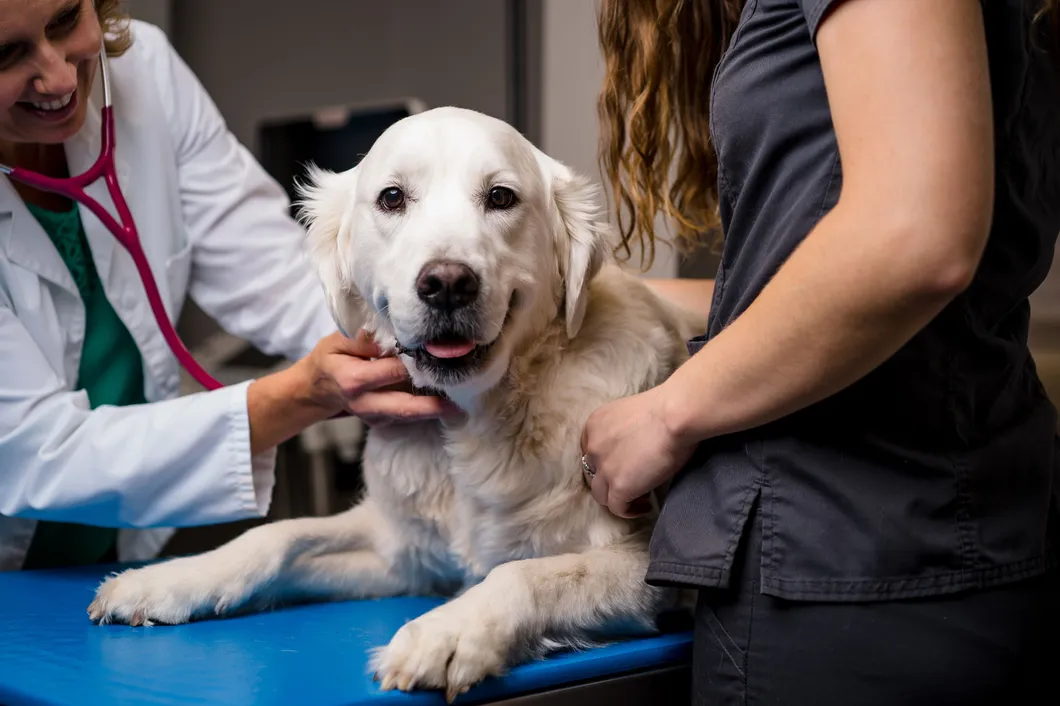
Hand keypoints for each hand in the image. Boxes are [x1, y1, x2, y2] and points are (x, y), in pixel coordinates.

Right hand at [299, 330, 459, 425]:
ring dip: (436, 409)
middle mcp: (365, 403)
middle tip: (461, 395)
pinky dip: (427, 409)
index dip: (415, 363)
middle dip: (434, 403)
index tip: (439, 354)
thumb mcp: (337, 342)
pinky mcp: (382, 423)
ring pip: (410, 415)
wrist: (318, 390)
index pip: (391, 371)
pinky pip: (408, 417)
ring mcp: (375, 417)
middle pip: (405, 405)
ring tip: (462, 401)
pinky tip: (447, 401)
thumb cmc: (332, 358)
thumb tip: (388, 331)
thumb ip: (362, 338)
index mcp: (354, 380)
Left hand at [580, 384, 697, 518]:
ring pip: (601, 494)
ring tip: (640, 498)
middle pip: (593, 473)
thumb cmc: (667, 409)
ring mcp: (604, 468)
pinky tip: (645, 506)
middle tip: (632, 482)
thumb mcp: (632, 415)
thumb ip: (624, 432)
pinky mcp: (619, 486)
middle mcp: (593, 446)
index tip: (623, 465)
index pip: (589, 451)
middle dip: (609, 480)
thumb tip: (636, 447)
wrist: (675, 415)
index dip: (604, 461)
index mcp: (595, 424)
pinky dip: (630, 510)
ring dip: (618, 497)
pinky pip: (617, 508)